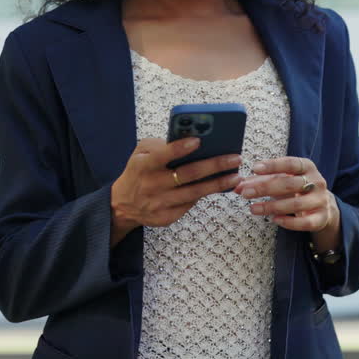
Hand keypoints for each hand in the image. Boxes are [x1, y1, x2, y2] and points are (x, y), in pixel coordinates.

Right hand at [109, 137, 242, 244]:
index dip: (179, 148)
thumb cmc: (139, 171)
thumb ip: (161, 145)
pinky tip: (220, 187)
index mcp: (143, 165)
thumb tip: (191, 141)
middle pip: (187, 174)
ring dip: (218, 184)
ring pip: (194, 193)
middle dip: (214, 165)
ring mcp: (158, 203)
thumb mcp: (141, 153)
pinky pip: (190, 204)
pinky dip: (206, 194)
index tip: (199, 141)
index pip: (162, 155)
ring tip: (236, 176)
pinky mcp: (165, 217)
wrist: (122, 204)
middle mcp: (151, 185)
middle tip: (235, 158)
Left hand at [236, 156, 338, 237]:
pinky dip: (288, 222)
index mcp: (307, 167)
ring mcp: (321, 200)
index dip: (273, 165)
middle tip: (246, 193)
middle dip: (266, 188)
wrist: (323, 205)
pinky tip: (273, 220)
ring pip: (295, 204)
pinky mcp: (321, 218)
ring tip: (253, 208)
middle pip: (290, 184)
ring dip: (272, 207)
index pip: (290, 163)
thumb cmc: (295, 188)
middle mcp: (317, 182)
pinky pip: (304, 223)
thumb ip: (260, 181)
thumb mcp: (281, 180)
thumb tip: (237, 186)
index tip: (254, 168)